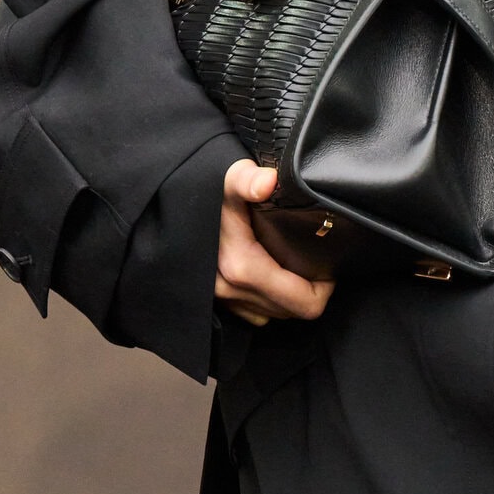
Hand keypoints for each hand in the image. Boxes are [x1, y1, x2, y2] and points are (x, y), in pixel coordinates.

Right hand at [215, 161, 334, 325]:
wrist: (167, 206)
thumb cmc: (204, 191)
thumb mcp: (227, 178)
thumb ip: (247, 179)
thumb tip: (268, 182)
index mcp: (241, 268)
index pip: (305, 302)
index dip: (325, 287)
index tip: (326, 264)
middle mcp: (230, 290)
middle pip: (292, 312)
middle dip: (309, 291)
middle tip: (315, 264)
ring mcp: (221, 299)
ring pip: (273, 314)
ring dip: (288, 297)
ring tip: (294, 267)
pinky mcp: (214, 301)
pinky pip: (254, 312)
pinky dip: (268, 299)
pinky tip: (271, 275)